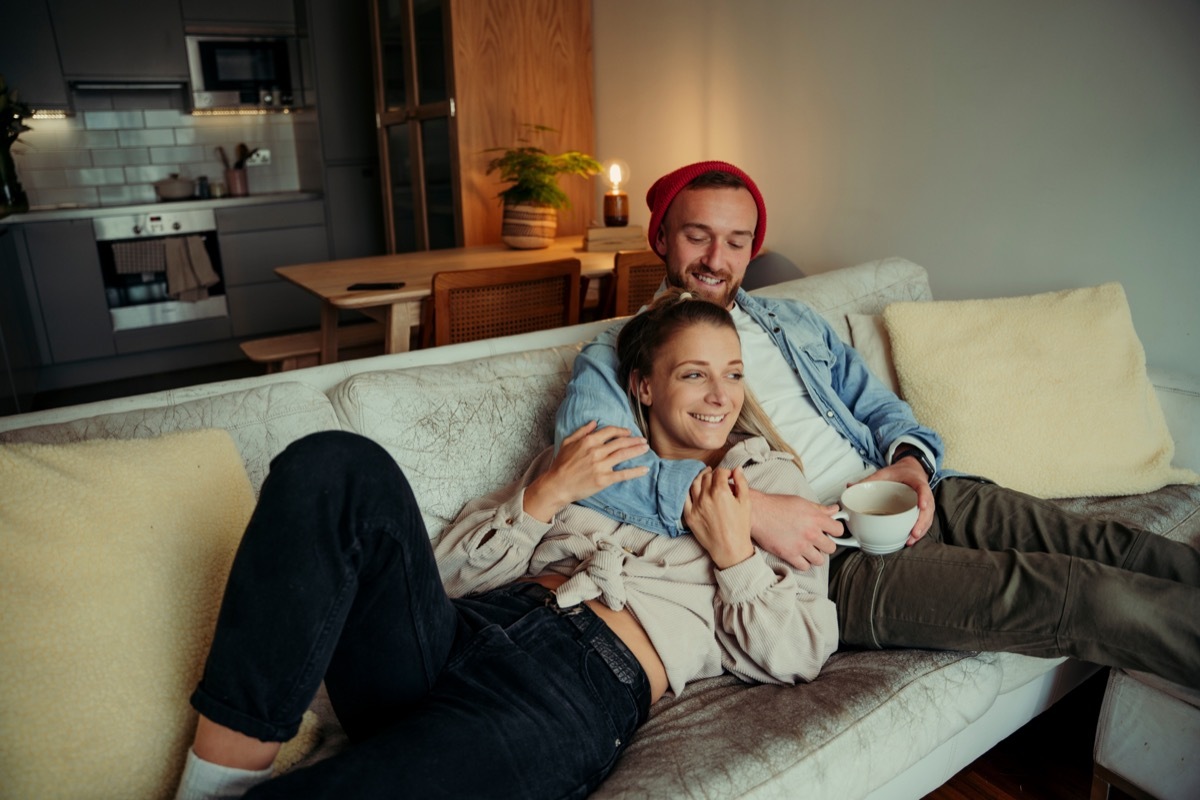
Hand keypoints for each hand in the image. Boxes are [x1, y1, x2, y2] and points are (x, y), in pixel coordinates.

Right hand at [523, 421, 649, 521]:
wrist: (557, 485)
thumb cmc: (560, 464)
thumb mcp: (567, 442)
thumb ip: (582, 431)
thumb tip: (594, 422)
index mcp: (588, 441)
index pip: (610, 431)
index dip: (622, 431)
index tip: (629, 433)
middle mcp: (596, 452)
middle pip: (621, 442)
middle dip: (634, 440)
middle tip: (643, 440)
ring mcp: (601, 466)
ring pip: (624, 455)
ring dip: (637, 450)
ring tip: (646, 448)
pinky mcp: (603, 480)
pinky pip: (623, 474)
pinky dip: (636, 471)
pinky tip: (645, 469)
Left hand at [683, 467, 754, 569]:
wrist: (730, 548)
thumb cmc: (740, 526)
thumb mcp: (746, 502)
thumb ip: (741, 482)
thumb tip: (737, 469)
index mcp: (720, 492)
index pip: (719, 473)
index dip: (725, 471)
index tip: (728, 475)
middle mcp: (706, 497)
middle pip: (706, 477)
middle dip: (713, 474)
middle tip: (717, 477)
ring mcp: (695, 506)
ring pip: (694, 484)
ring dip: (700, 478)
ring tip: (705, 478)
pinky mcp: (689, 516)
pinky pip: (685, 498)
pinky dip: (689, 491)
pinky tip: (694, 490)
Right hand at [748, 491, 843, 570]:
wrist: (757, 513)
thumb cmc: (775, 506)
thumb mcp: (801, 502)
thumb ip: (819, 508)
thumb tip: (834, 510)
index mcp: (815, 518)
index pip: (839, 530)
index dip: (835, 531)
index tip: (831, 532)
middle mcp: (811, 533)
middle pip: (831, 548)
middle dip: (825, 545)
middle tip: (818, 542)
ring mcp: (801, 545)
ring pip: (819, 560)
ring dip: (815, 556)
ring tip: (809, 551)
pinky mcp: (789, 554)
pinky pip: (804, 566)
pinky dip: (803, 563)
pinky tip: (799, 556)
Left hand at [852, 458, 935, 545]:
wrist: (911, 469)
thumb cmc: (900, 472)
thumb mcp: (885, 473)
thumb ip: (869, 480)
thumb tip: (850, 486)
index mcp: (916, 481)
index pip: (923, 489)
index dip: (924, 498)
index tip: (922, 506)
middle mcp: (923, 493)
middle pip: (928, 508)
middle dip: (922, 522)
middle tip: (914, 533)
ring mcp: (925, 502)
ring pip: (927, 517)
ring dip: (921, 529)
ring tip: (911, 539)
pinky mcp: (923, 510)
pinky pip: (925, 521)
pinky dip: (920, 530)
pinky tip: (911, 539)